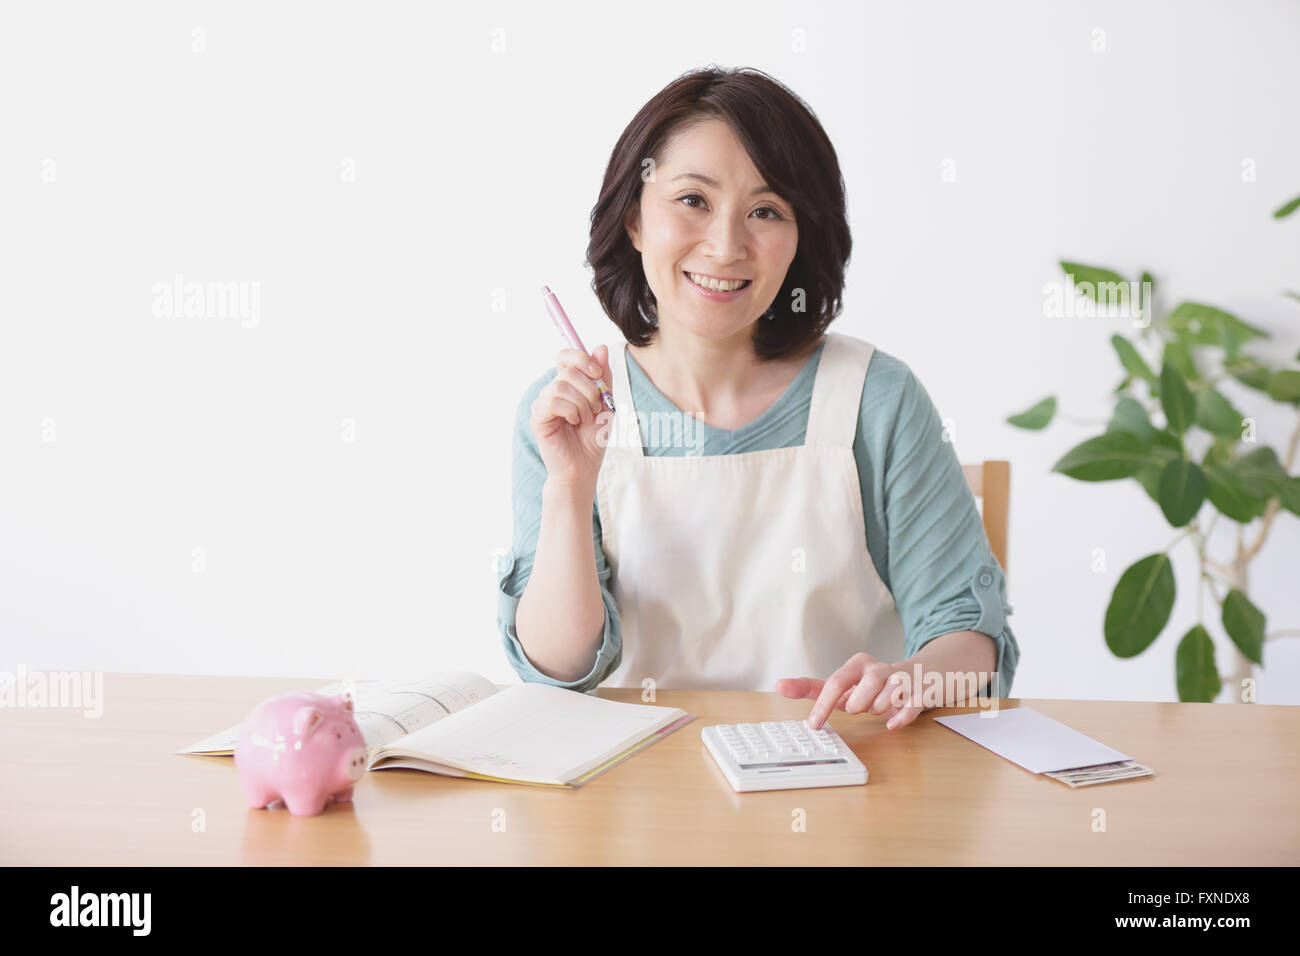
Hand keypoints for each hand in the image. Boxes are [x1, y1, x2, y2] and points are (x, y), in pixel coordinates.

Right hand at [530, 344, 612, 490]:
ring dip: (582, 402)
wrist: (584, 467)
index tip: (598, 374)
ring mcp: (542, 403)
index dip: (582, 359)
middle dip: (590, 389)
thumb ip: (603, 377)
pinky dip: (571, 410)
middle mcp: (552, 390)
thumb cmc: (593, 438)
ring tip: (585, 419)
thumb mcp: (606, 403)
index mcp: (567, 384)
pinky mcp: (538, 418)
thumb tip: (600, 347)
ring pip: (561, 386)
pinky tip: (574, 422)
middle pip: (568, 370)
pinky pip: (553, 402)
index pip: (566, 356)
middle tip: (596, 408)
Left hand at [776, 653, 923, 731]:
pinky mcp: (918, 692)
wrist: (917, 677)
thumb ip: (812, 687)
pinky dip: (899, 718)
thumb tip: (780, 685)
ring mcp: (900, 679)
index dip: (823, 705)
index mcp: (857, 664)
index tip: (814, 724)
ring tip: (882, 706)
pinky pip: (908, 708)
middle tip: (863, 706)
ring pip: (882, 703)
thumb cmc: (871, 686)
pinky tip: (893, 724)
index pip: (836, 683)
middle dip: (858, 708)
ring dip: (879, 711)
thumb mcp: (843, 686)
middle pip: (860, 699)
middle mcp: (878, 668)